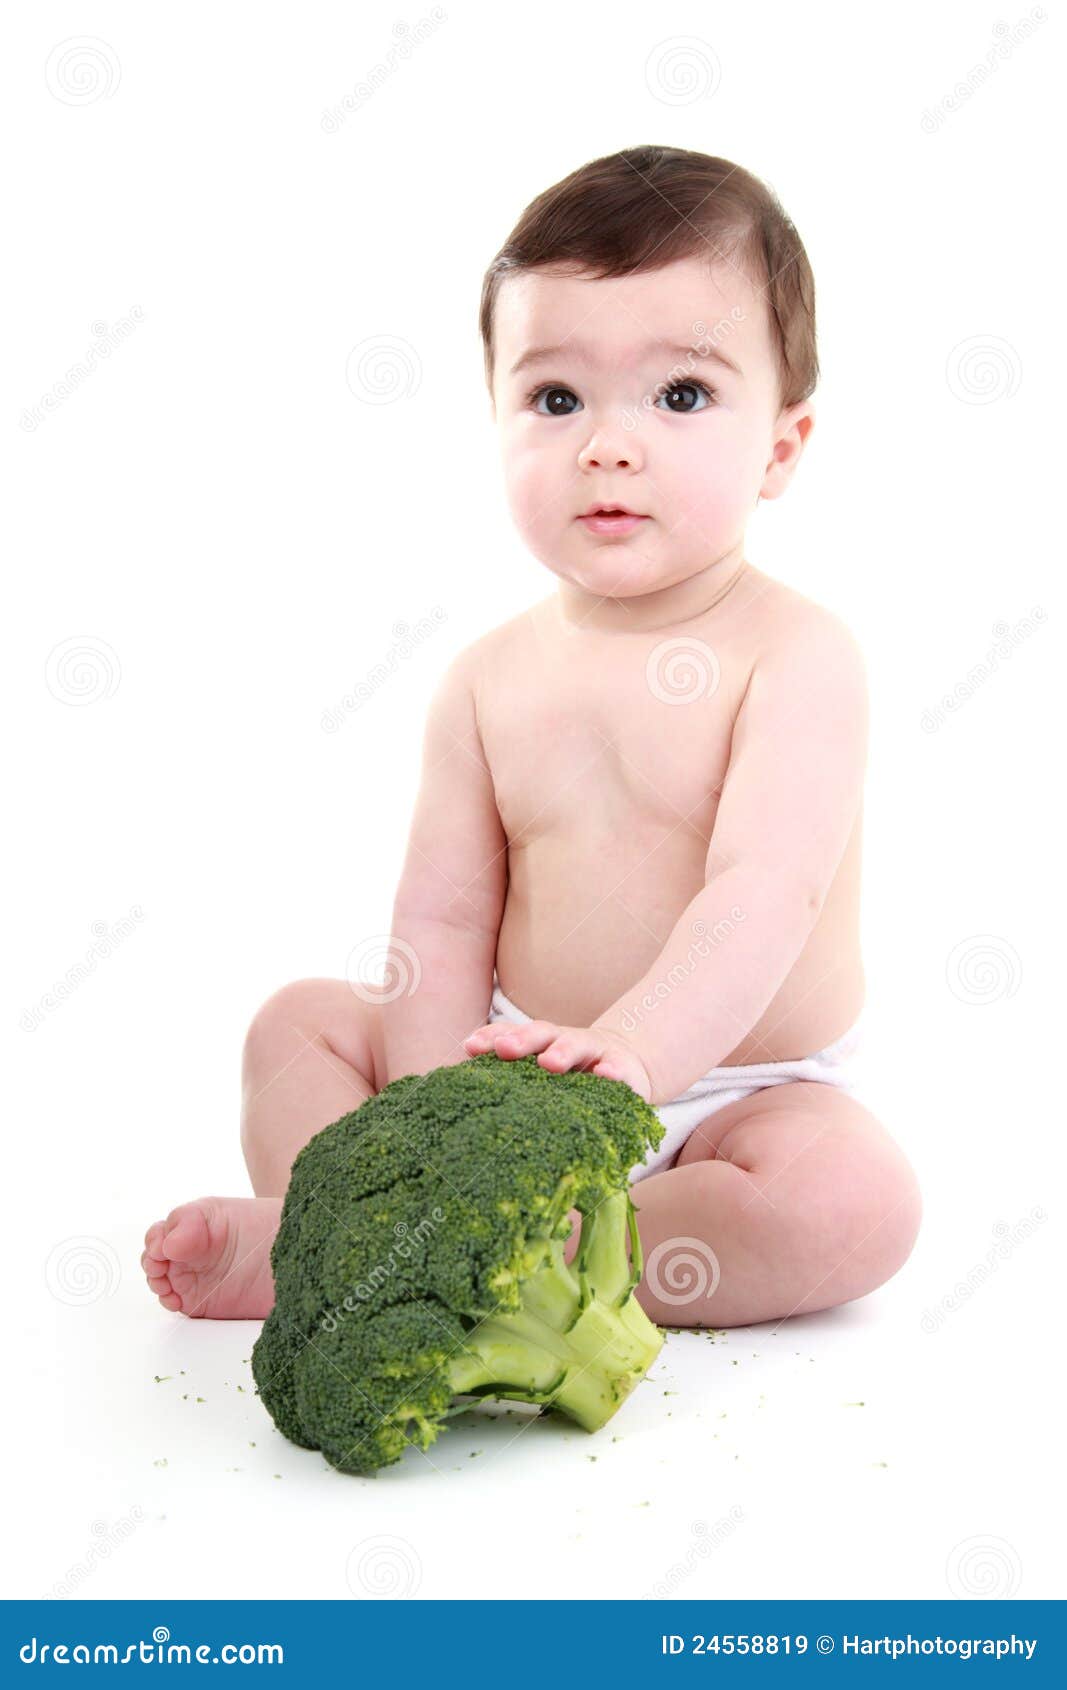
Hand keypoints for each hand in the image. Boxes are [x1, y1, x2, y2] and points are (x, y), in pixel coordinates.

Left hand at [462, 1018, 653, 1102]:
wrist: (625, 1066)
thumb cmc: (572, 1077)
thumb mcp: (542, 1076)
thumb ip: (513, 1079)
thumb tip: (463, 1097)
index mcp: (541, 1043)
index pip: (513, 1035)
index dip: (492, 1038)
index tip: (470, 1047)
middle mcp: (566, 1041)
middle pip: (542, 1034)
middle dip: (522, 1039)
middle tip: (504, 1049)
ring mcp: (597, 1052)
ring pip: (578, 1044)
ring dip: (562, 1051)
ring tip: (549, 1063)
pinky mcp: (626, 1072)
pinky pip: (620, 1072)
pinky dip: (613, 1072)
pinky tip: (606, 1075)